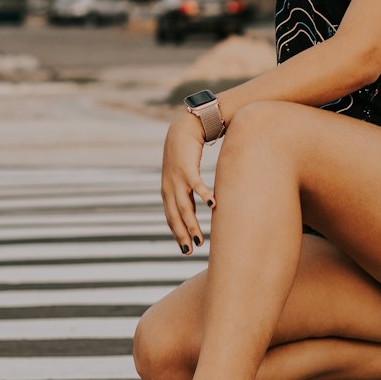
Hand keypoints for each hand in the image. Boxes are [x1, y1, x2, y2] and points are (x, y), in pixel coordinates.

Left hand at [161, 111, 215, 253]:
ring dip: (191, 224)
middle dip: (182, 235)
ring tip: (199, 238)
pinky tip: (211, 205)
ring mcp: (177, 178)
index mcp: (169, 191)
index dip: (178, 233)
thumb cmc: (186, 153)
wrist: (183, 128)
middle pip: (175, 216)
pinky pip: (196, 185)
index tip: (186, 249)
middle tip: (189, 251)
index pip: (172, 217)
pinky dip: (203, 195)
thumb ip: (191, 191)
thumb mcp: (185, 175)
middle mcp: (169, 188)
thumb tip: (202, 206)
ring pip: (183, 206)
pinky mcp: (187, 167)